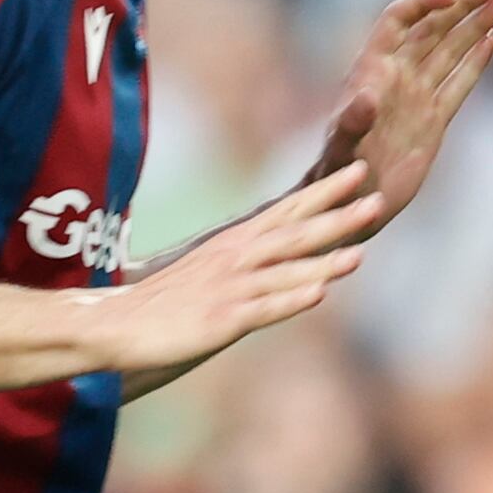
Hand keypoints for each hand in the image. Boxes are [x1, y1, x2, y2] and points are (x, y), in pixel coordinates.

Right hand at [93, 162, 381, 371]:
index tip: (360, 169)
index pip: (288, 209)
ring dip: (324, 261)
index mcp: (235, 243)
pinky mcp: (220, 319)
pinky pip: (262, 309)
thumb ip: (248, 258)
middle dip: (337, 216)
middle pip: (295, 232)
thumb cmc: (165, 300)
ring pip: (285, 270)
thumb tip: (284, 248)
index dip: (326, 191)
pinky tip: (319, 294)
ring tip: (361, 252)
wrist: (115, 323)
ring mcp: (229, 288)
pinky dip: (291, 301)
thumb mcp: (211, 268)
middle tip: (377, 199)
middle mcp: (236, 258)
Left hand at [310, 0, 492, 229]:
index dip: (423, 2)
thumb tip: (365, 99)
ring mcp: (418, 96)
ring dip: (477, 25)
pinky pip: (459, 84)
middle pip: (433, 27)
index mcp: (372, 69)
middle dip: (463, 3)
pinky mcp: (434, 120)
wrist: (352, 205)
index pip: (399, 20)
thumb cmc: (337, 176)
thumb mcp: (341, 149)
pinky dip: (478, 63)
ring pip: (452, 50)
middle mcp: (397, 75)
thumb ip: (351, 123)